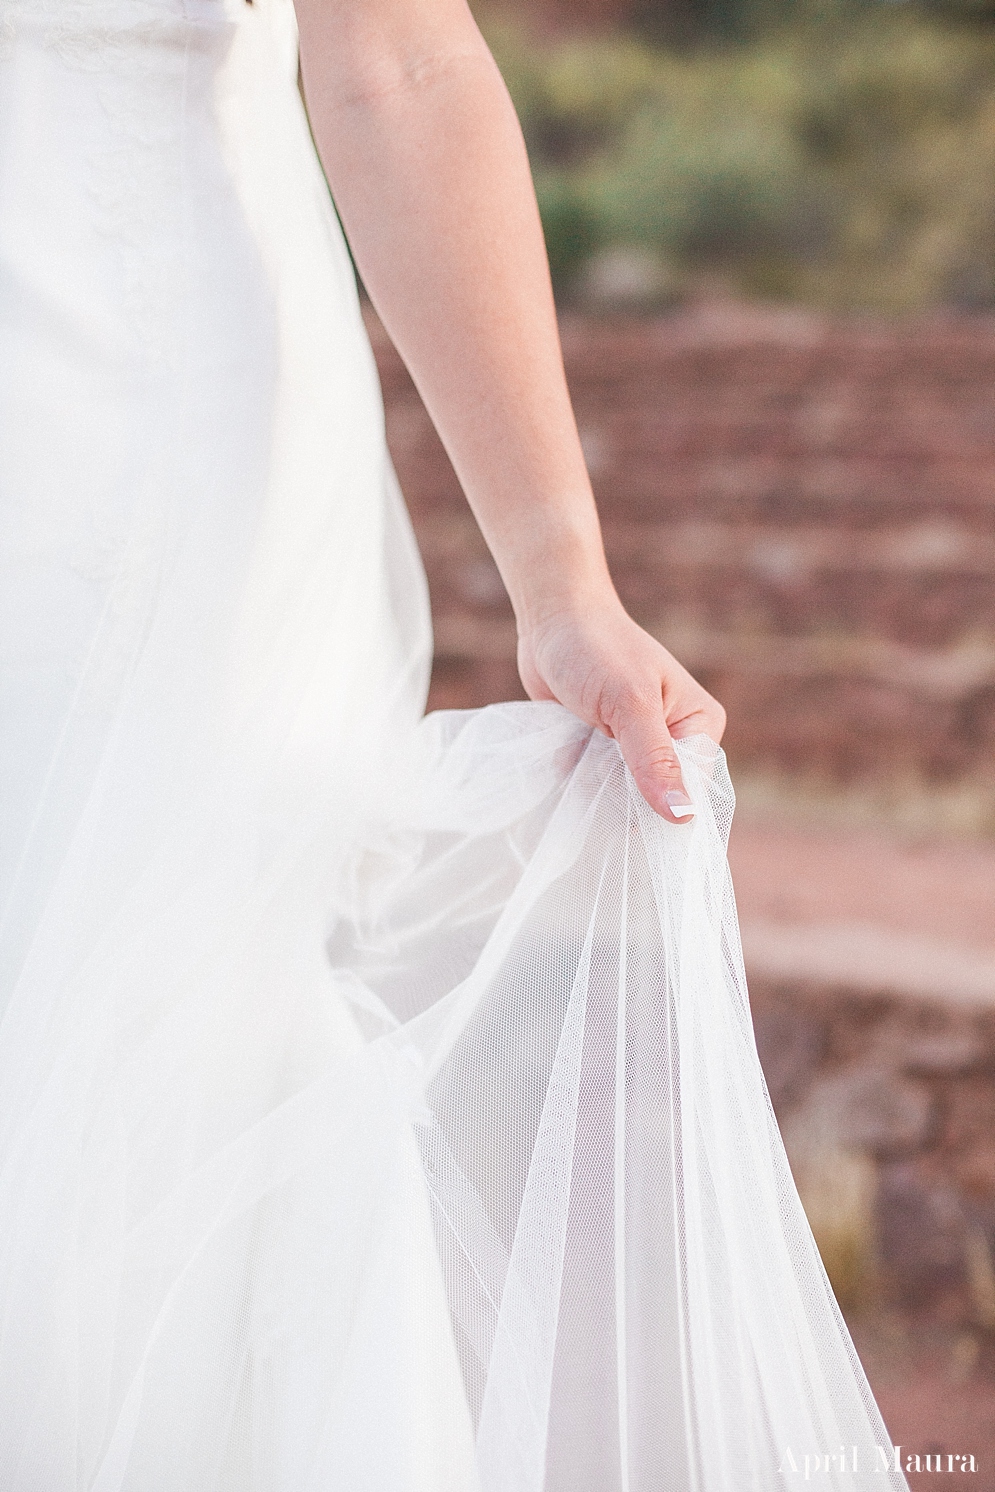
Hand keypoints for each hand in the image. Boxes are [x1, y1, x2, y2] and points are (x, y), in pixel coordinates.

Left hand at [517, 595, 725, 823]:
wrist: (551, 618)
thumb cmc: (596, 649)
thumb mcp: (629, 703)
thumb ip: (654, 760)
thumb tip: (683, 818)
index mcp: (699, 724)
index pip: (692, 790)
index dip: (663, 809)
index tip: (628, 816)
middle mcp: (674, 737)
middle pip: (656, 798)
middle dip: (624, 798)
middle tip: (593, 776)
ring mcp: (636, 745)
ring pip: (622, 795)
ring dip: (595, 790)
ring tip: (578, 760)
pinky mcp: (603, 748)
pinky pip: (595, 784)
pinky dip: (578, 781)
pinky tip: (565, 760)